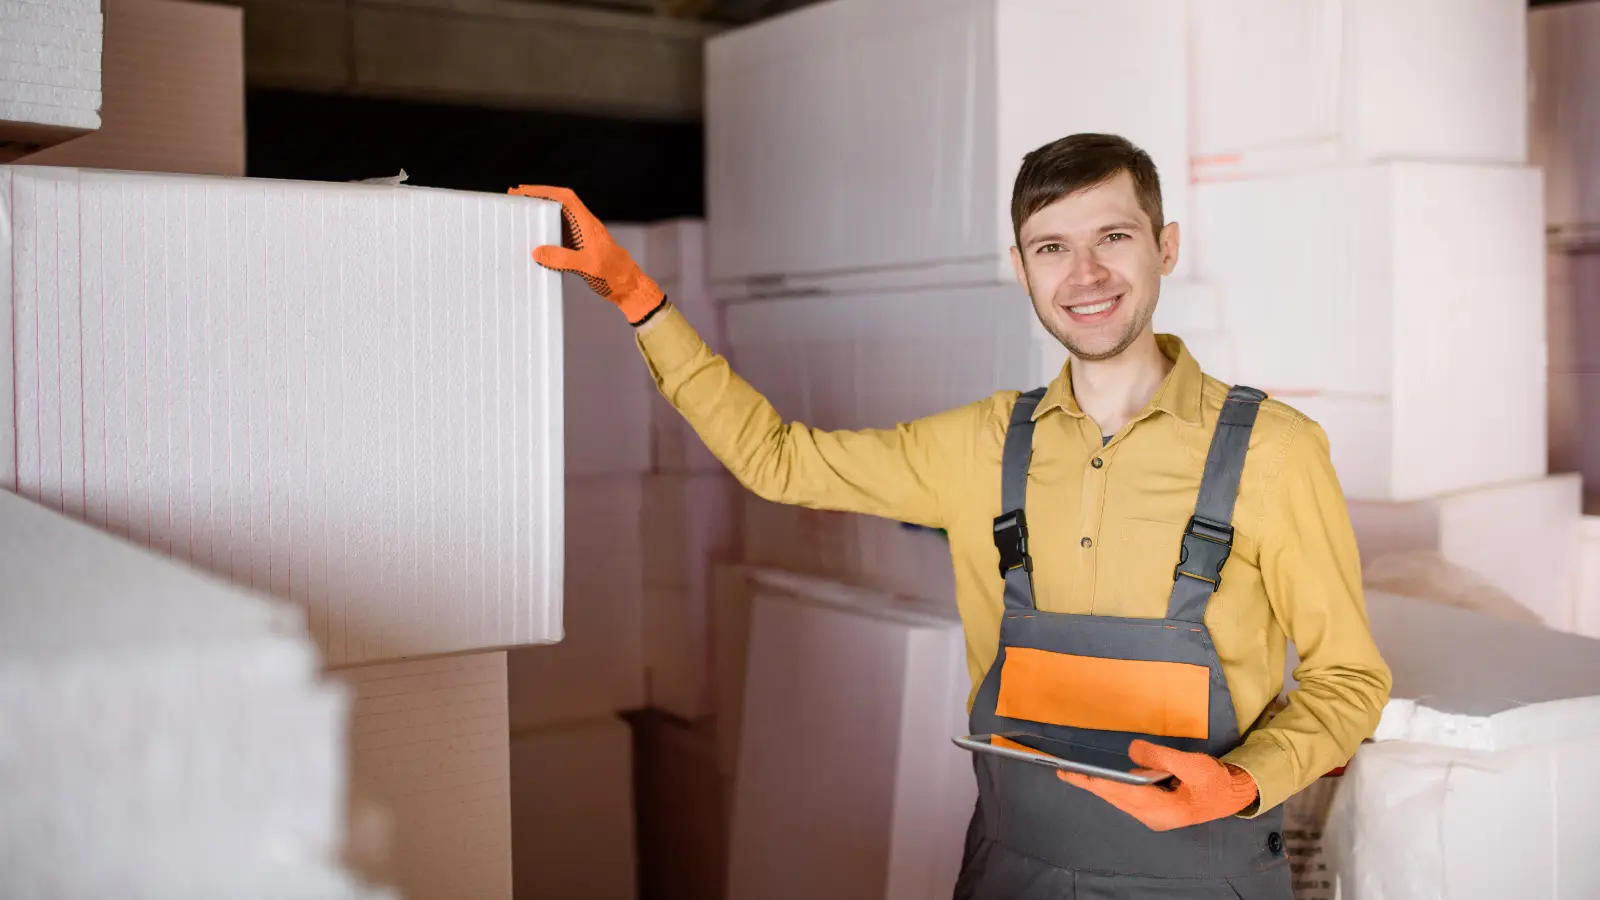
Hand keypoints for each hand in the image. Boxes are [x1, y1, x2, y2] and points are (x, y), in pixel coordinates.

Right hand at [509, 185, 665, 323]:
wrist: (629, 287)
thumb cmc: (615, 274)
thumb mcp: (587, 267)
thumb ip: (563, 259)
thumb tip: (538, 251)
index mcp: (588, 224)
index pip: (565, 198)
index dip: (544, 190)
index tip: (524, 190)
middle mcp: (584, 226)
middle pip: (560, 203)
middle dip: (538, 197)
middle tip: (515, 197)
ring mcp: (582, 237)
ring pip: (559, 218)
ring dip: (541, 213)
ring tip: (521, 212)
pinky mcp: (579, 249)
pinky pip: (560, 235)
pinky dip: (546, 232)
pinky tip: (535, 238)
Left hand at [1056, 739, 1257, 831]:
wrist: (1234, 795)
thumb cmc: (1215, 782)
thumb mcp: (1191, 764)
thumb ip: (1160, 757)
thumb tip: (1132, 751)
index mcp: (1159, 808)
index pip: (1117, 792)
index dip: (1092, 782)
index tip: (1069, 773)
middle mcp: (1152, 816)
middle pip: (1113, 798)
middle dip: (1089, 783)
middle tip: (1062, 771)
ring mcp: (1154, 816)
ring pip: (1120, 799)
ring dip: (1101, 786)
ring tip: (1077, 774)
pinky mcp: (1156, 811)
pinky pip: (1128, 799)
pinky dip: (1114, 788)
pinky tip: (1104, 779)